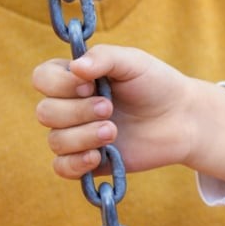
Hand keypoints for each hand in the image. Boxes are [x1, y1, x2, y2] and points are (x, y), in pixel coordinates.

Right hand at [30, 44, 224, 183]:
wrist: (182, 118)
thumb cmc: (155, 84)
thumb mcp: (133, 61)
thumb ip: (104, 58)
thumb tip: (75, 68)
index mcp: (74, 78)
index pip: (42, 78)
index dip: (59, 84)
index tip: (90, 85)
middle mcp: (69, 106)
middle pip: (45, 112)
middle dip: (77, 112)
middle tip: (110, 108)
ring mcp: (77, 134)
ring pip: (55, 141)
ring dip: (83, 136)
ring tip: (114, 131)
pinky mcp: (88, 160)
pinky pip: (62, 167)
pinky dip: (76, 163)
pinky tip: (97, 156)